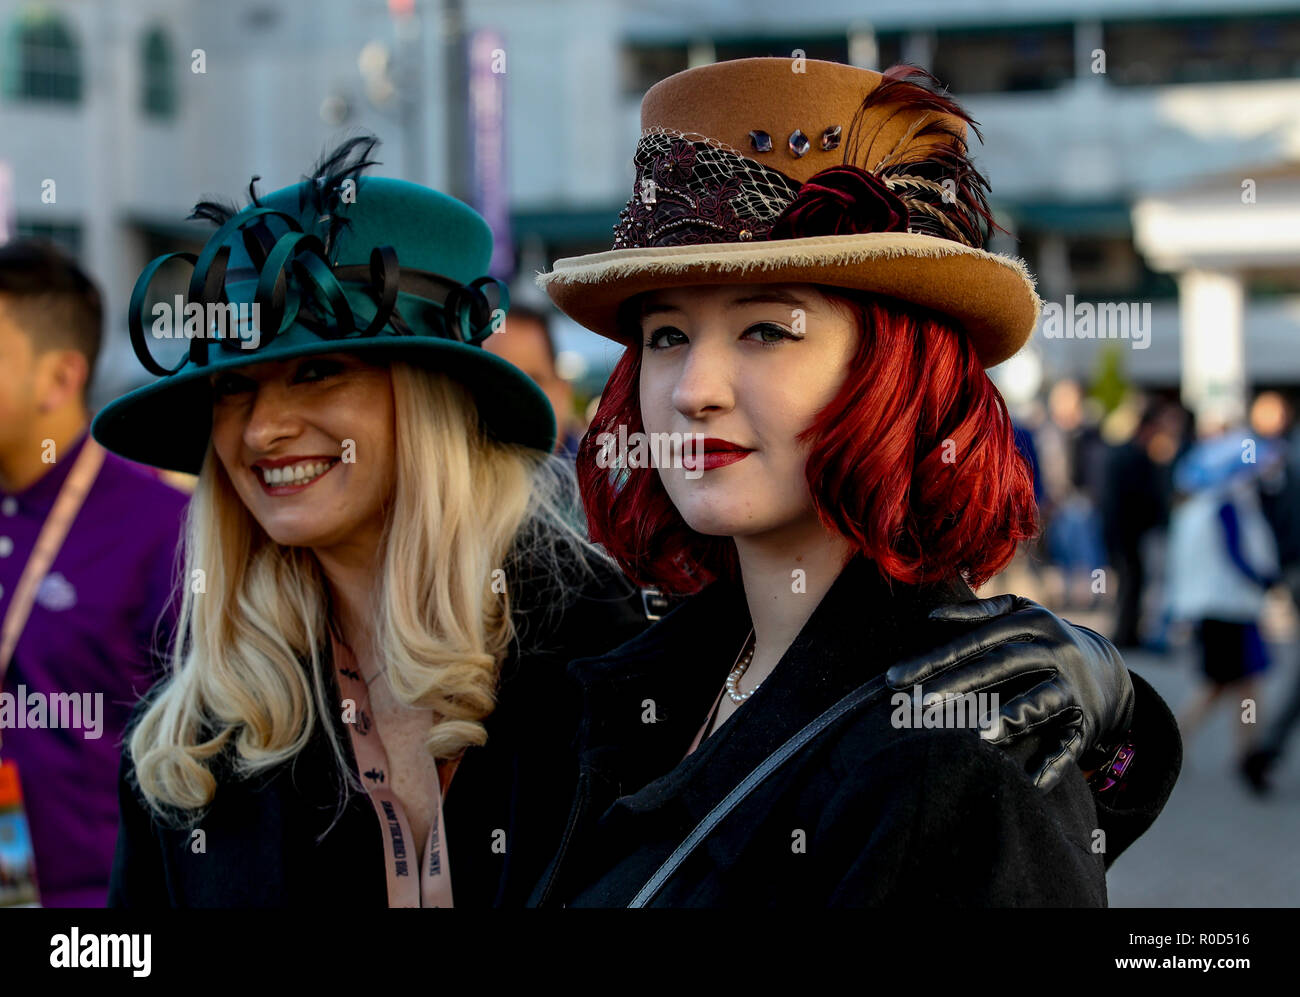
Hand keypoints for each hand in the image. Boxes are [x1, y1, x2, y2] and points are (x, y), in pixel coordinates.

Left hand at [886, 595, 1135, 791]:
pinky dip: (1053, 764)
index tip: (893, 679)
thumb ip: (978, 613)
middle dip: (957, 686)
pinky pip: (1068, 744)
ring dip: (1012, 717)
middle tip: (916, 705)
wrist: (1108, 671)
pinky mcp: (1086, 723)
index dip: (934, 659)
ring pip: (1041, 701)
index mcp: (1030, 623)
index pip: (974, 641)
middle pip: (1001, 666)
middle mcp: (1053, 651)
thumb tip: (932, 615)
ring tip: (979, 735)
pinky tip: (1030, 782)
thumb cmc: (1043, 641)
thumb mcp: (1020, 613)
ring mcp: (1072, 688)